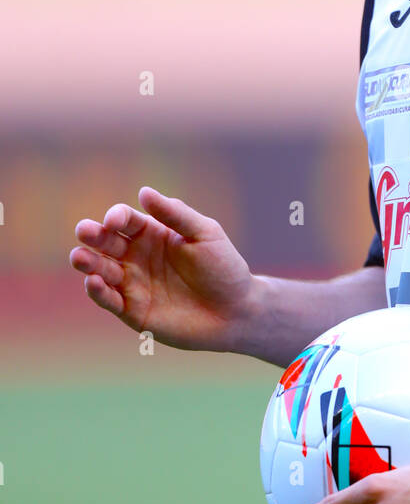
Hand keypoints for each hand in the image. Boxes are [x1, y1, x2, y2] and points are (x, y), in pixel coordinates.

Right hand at [69, 185, 254, 351]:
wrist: (237, 311)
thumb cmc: (224, 267)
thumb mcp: (204, 234)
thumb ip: (175, 214)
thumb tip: (144, 192)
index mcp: (153, 233)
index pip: (126, 220)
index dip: (116, 217)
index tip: (115, 220)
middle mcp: (137, 257)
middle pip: (106, 242)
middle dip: (93, 235)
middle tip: (84, 231)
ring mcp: (133, 284)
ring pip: (101, 270)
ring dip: (87, 263)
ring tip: (78, 257)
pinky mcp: (133, 311)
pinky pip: (109, 300)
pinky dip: (98, 292)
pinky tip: (93, 282)